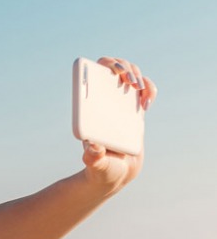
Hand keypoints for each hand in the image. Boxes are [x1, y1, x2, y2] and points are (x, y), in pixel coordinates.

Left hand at [81, 57, 157, 192]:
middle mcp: (102, 100)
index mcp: (88, 108)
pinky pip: (144, 87)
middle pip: (113, 67)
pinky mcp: (133, 107)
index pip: (92, 74)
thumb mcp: (97, 164)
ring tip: (141, 91)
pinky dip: (149, 88)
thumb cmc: (102, 169)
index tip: (117, 73)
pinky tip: (147, 102)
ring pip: (130, 73)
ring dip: (139, 75)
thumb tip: (93, 147)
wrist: (116, 173)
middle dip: (125, 67)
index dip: (106, 66)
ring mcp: (118, 101)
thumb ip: (94, 158)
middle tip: (132, 82)